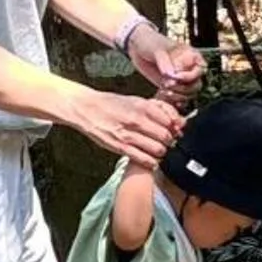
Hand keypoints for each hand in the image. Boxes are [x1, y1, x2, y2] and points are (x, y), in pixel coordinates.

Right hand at [65, 87, 183, 169]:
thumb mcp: (135, 100)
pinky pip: (143, 158)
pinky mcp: (120, 147)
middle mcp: (137, 120)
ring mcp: (128, 134)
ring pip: (157, 149)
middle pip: (166, 136)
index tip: (174, 131)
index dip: (174, 128)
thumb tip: (175, 121)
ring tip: (158, 151)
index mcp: (142, 106)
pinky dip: (151, 162)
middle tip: (167, 142)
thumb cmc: (111, 104)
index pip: (170, 121)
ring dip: (161, 152)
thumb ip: (155, 109)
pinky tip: (151, 160)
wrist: (86, 109)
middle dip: (169, 141)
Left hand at [128, 27, 205, 106]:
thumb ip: (165, 62)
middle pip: (196, 85)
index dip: (189, 76)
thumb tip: (171, 75)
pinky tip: (163, 96)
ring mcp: (180, 79)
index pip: (200, 70)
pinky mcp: (172, 86)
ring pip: (189, 94)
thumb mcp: (158, 49)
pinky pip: (178, 98)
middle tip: (167, 84)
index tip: (175, 76)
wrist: (137, 47)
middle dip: (182, 88)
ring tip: (164, 90)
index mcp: (191, 56)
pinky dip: (172, 100)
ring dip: (177, 96)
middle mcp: (188, 68)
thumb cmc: (151, 42)